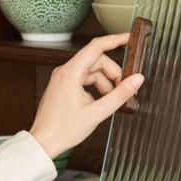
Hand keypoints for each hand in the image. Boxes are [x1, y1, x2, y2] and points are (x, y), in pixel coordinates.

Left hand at [29, 33, 144, 159]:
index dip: (115, 40)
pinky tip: (101, 101)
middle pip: (97, 61)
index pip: (96, 46)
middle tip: (123, 90)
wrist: (43, 143)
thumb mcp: (97, 113)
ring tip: (112, 100)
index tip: (129, 37)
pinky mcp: (64, 85)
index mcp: (70, 73)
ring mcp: (64, 78)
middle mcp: (65, 71)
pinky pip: (85, 79)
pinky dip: (97, 87)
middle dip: (113, 74)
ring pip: (92, 71)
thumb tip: (136, 80)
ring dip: (106, 83)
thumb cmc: (63, 130)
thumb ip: (119, 95)